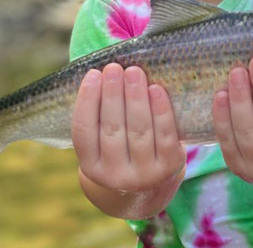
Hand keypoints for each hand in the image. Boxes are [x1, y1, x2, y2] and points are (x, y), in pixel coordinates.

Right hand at [72, 64, 185, 195]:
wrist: (152, 184)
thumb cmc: (122, 149)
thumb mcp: (103, 143)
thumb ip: (99, 115)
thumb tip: (104, 74)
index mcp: (91, 167)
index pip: (83, 132)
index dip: (87, 101)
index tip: (92, 74)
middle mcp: (115, 176)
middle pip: (112, 130)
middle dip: (113, 95)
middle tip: (114, 68)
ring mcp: (143, 174)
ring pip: (139, 131)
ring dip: (136, 98)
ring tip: (134, 72)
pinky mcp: (168, 167)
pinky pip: (165, 135)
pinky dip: (161, 111)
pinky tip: (156, 90)